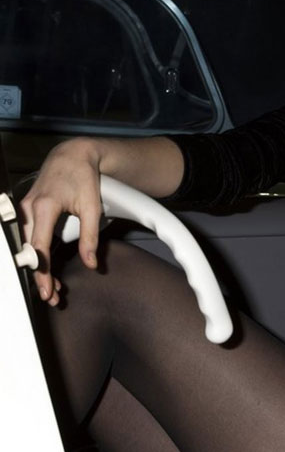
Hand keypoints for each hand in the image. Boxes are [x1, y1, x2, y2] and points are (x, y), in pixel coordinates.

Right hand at [19, 138, 103, 304]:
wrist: (72, 156)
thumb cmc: (82, 176)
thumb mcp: (92, 206)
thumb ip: (90, 236)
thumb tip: (91, 262)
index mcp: (44, 207)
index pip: (38, 247)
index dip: (42, 271)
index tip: (47, 289)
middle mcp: (29, 209)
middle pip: (29, 251)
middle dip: (39, 276)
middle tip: (52, 296)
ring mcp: (25, 209)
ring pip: (26, 246)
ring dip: (38, 267)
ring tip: (52, 288)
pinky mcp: (28, 211)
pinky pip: (29, 237)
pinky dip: (37, 255)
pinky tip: (48, 270)